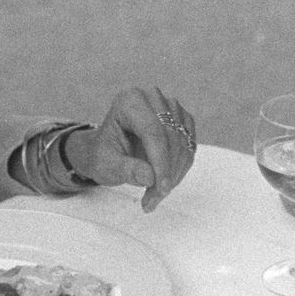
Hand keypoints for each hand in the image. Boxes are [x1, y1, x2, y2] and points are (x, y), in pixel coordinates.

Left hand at [65, 87, 196, 212]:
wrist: (109, 150)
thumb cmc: (104, 154)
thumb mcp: (106, 164)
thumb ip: (125, 169)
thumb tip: (149, 177)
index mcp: (129, 100)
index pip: (152, 132)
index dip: (160, 162)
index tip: (161, 188)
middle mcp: (152, 97)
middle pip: (170, 137)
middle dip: (167, 172)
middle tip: (155, 198)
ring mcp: (170, 107)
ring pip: (183, 143)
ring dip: (175, 173)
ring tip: (156, 195)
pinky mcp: (182, 119)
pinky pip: (190, 146)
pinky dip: (181, 168)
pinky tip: (167, 181)